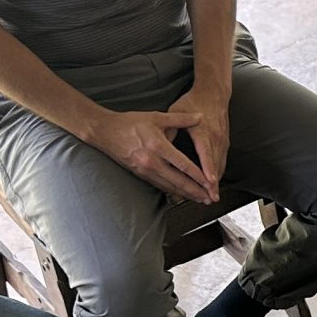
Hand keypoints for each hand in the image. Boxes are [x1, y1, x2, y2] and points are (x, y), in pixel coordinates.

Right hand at [90, 106, 213, 204]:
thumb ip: (180, 119)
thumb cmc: (130, 123)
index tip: (211, 183)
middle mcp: (152, 162)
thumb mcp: (157, 117)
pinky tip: (182, 195)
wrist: (105, 132)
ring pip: (170, 187)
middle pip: (179, 181)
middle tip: (210, 199)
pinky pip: (160, 186)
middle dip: (196, 191)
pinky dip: (173, 191)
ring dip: (186, 194)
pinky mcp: (140, 174)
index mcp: (158, 146)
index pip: (183, 164)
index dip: (199, 175)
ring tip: (200, 199)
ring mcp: (145, 170)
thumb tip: (201, 116)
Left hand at [169, 88, 230, 200]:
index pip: (205, 153)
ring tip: (211, 196)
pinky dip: (218, 174)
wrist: (213, 92)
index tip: (208, 182)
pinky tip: (214, 185)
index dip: (207, 169)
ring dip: (216, 182)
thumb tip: (162, 143)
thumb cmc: (192, 101)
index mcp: (202, 130)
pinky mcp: (224, 142)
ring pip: (220, 165)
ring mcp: (221, 140)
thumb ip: (170, 127)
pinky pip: (222, 161)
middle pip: (215, 164)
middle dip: (213, 183)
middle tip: (209, 198)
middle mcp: (215, 137)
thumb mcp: (177, 110)